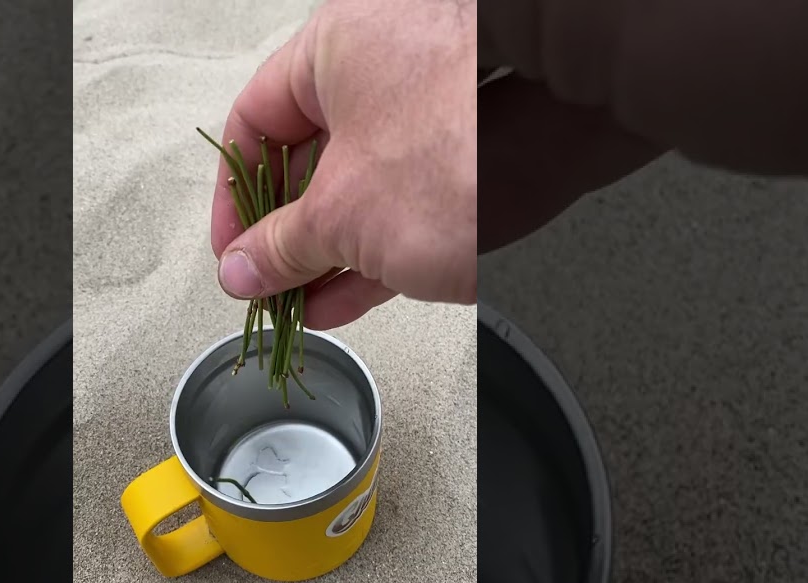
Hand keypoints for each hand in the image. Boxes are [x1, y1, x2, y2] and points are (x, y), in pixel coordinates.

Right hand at [208, 0, 476, 329]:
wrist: (574, 145)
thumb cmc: (457, 150)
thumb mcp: (341, 214)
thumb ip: (282, 246)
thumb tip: (245, 267)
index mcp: (330, 50)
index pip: (253, 122)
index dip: (233, 196)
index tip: (233, 252)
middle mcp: (377, 70)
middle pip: (306, 159)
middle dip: (285, 236)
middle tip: (268, 286)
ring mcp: (425, 114)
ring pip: (354, 189)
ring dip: (325, 254)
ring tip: (302, 306)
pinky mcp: (463, 158)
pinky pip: (397, 204)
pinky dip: (369, 250)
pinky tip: (343, 299)